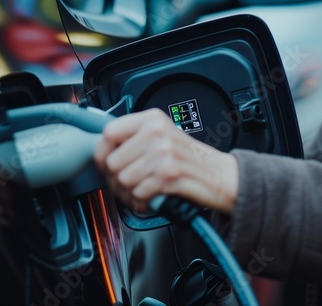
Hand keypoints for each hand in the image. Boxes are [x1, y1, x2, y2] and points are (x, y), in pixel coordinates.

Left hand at [93, 109, 238, 215]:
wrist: (219, 175)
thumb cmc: (189, 159)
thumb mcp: (162, 136)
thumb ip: (134, 138)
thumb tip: (102, 151)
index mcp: (152, 119)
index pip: (109, 132)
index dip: (102, 152)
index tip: (105, 163)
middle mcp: (157, 132)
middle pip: (112, 162)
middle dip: (116, 180)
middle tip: (127, 184)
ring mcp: (163, 152)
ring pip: (123, 180)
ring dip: (129, 193)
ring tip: (142, 191)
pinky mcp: (169, 174)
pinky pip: (138, 193)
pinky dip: (143, 202)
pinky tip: (152, 197)